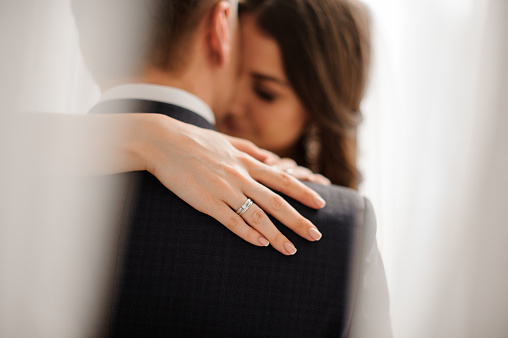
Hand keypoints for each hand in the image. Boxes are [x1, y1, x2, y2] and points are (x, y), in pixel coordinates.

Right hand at [135, 114, 325, 254]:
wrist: (163, 142)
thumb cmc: (194, 140)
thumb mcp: (227, 140)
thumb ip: (250, 149)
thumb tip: (270, 156)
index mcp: (246, 161)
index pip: (282, 179)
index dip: (303, 192)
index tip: (320, 203)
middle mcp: (240, 176)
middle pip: (276, 201)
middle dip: (298, 220)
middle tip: (316, 235)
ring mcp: (224, 190)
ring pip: (257, 216)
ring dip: (276, 235)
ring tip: (291, 250)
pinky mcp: (207, 202)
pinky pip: (232, 222)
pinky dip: (248, 234)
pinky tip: (261, 245)